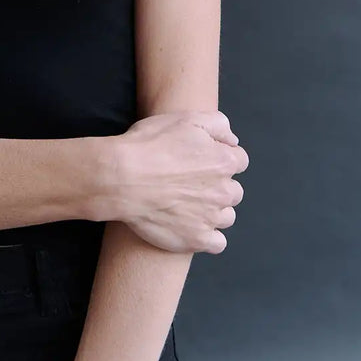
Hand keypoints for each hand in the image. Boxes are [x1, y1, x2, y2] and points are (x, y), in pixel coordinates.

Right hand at [100, 110, 248, 253]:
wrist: (122, 178)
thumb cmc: (150, 145)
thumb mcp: (186, 118)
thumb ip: (218, 124)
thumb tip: (232, 140)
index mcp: (223, 161)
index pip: (239, 160)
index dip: (220, 157)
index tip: (202, 159)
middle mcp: (223, 191)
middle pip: (233, 190)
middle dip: (218, 185)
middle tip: (191, 181)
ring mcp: (211, 218)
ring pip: (226, 216)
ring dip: (214, 211)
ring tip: (188, 204)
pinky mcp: (197, 239)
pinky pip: (217, 243)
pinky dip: (208, 236)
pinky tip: (192, 226)